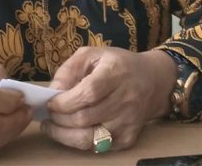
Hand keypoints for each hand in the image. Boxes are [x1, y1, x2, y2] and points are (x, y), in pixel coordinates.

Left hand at [42, 47, 176, 150]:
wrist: (152, 81)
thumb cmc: (117, 65)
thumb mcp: (92, 54)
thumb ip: (69, 69)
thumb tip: (53, 91)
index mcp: (116, 73)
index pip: (88, 93)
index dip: (65, 102)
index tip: (50, 103)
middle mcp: (126, 99)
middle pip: (86, 118)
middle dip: (60, 119)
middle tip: (48, 115)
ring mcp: (129, 122)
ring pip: (90, 138)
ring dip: (65, 135)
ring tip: (52, 126)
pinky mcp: (129, 138)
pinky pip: (98, 147)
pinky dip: (79, 142)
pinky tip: (71, 132)